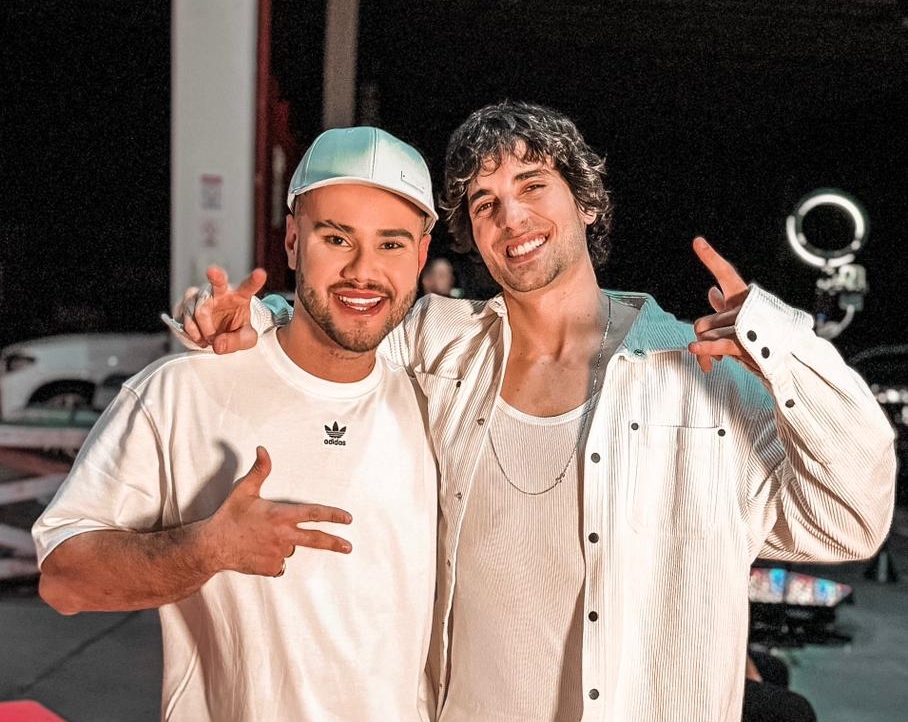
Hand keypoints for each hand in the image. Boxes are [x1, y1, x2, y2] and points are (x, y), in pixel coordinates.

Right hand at [176, 266, 265, 353]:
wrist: (217, 332)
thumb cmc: (235, 331)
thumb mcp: (245, 339)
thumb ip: (237, 341)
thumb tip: (218, 344)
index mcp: (241, 296)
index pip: (249, 287)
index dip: (255, 281)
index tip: (260, 274)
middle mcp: (220, 291)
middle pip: (218, 281)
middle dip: (215, 276)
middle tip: (213, 271)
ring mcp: (201, 294)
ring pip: (199, 311)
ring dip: (205, 331)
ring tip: (211, 338)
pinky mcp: (186, 302)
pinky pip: (186, 319)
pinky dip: (193, 334)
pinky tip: (199, 337)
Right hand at [204, 446, 352, 576]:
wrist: (212, 547)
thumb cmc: (229, 517)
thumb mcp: (244, 490)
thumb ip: (259, 470)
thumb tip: (263, 449)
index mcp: (280, 515)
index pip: (313, 514)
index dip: (333, 515)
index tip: (347, 519)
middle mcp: (283, 536)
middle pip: (316, 540)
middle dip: (335, 543)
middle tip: (349, 547)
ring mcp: (278, 554)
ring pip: (291, 549)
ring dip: (284, 544)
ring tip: (262, 538)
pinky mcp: (271, 568)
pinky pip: (280, 563)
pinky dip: (274, 558)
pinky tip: (259, 550)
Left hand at [687, 237, 758, 373]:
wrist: (788, 359)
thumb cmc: (762, 339)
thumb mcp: (741, 319)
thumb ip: (724, 306)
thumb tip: (712, 291)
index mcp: (744, 297)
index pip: (725, 273)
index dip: (710, 257)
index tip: (697, 242)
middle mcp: (744, 307)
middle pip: (703, 322)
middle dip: (705, 337)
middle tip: (715, 348)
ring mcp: (743, 324)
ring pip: (706, 334)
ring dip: (708, 350)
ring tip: (721, 356)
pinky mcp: (743, 342)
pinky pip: (715, 343)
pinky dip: (704, 348)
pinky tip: (694, 348)